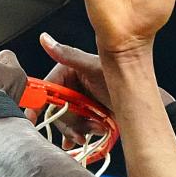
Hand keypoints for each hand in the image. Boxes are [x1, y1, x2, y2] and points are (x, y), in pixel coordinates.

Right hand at [29, 33, 175, 142]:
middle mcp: (73, 86)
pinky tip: (90, 136)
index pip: (48, 87)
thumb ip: (68, 55)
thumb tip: (45, 40)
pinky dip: (82, 135)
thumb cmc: (124, 77)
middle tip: (78, 132)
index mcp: (70, 70)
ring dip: (77, 130)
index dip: (39, 102)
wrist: (142, 104)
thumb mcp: (94, 67)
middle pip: (56, 108)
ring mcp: (81, 102)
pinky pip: (76, 128)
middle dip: (67, 123)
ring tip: (93, 131)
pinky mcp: (88, 115)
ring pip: (66, 121)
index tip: (32, 116)